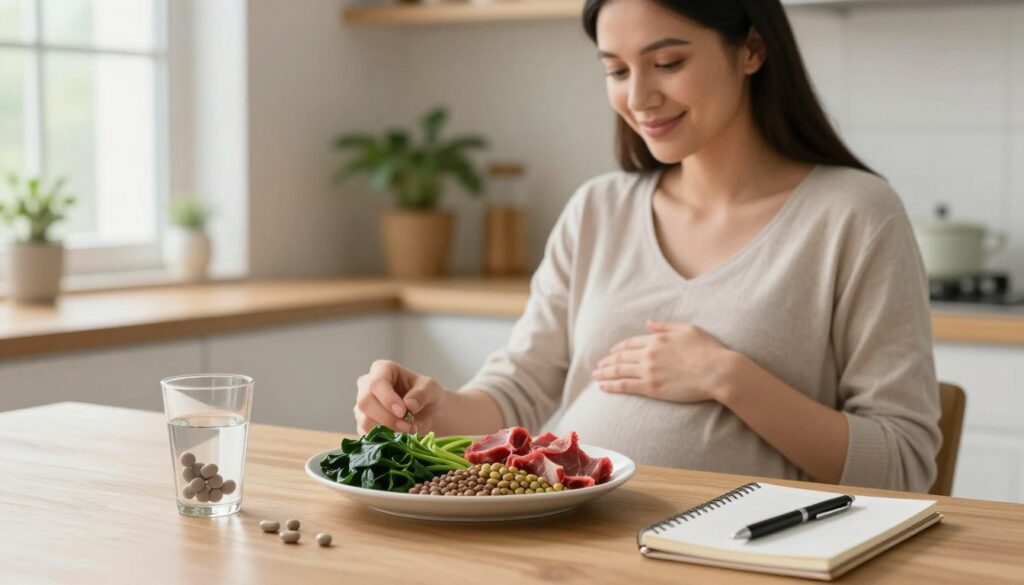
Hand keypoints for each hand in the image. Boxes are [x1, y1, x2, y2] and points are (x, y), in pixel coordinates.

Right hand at [354, 360, 443, 434]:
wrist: (426, 412)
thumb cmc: (426, 394)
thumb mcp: (431, 389)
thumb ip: (422, 394)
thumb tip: (409, 405)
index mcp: (382, 369)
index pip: (376, 383)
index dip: (387, 399)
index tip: (403, 412)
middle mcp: (366, 385)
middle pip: (365, 402)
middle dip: (387, 418)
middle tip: (408, 427)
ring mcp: (363, 406)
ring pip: (364, 420)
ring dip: (387, 430)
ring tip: (409, 431)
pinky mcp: (363, 424)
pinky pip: (366, 434)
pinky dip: (384, 439)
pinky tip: (400, 437)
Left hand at [591, 320, 737, 402]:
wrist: (718, 371)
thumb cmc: (708, 350)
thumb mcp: (688, 329)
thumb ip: (666, 326)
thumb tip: (650, 323)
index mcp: (657, 339)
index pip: (631, 343)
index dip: (618, 348)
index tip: (611, 352)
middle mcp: (649, 354)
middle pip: (621, 357)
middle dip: (607, 361)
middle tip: (597, 365)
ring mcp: (649, 371)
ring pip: (619, 371)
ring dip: (605, 373)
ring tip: (596, 375)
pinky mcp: (652, 387)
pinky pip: (625, 385)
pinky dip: (612, 385)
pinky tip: (603, 386)